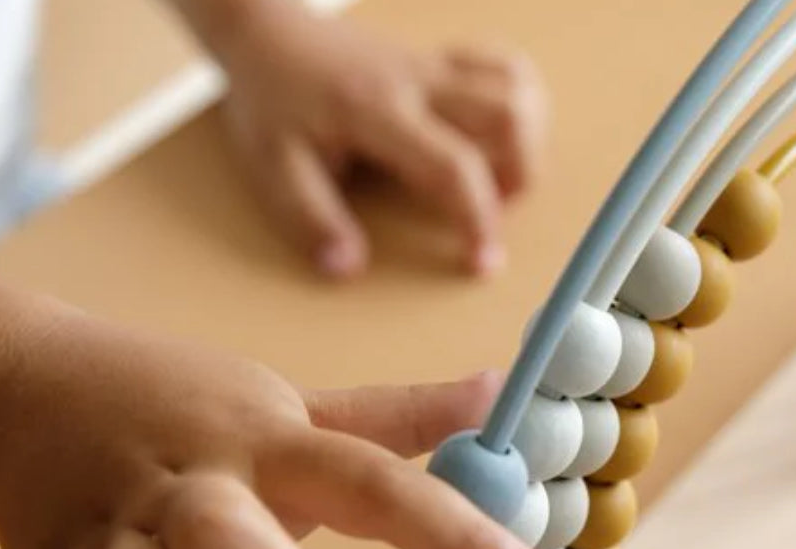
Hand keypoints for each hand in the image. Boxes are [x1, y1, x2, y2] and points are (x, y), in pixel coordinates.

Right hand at [0, 301, 545, 548]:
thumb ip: (396, 419)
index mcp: (268, 444)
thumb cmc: (185, 411)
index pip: (374, 481)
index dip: (455, 532)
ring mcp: (110, 531)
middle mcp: (191, 484)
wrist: (22, 388)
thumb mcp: (291, 406)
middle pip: (232, 547)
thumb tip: (500, 392)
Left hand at [198, 0, 548, 278]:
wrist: (268, 33)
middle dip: (520, 175)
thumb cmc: (272, 99)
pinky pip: (504, 66)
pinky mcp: (442, 60)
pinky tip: (492, 133)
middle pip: (506, 116)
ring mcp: (434, 66)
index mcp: (376, 111)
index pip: (451, 166)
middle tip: (494, 209)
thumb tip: (348, 267)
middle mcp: (417, 82)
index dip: (477, 220)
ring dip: (526, 138)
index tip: (483, 261)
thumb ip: (311, 217)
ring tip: (501, 174)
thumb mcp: (273, 164)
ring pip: (515, 87)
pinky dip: (518, 101)